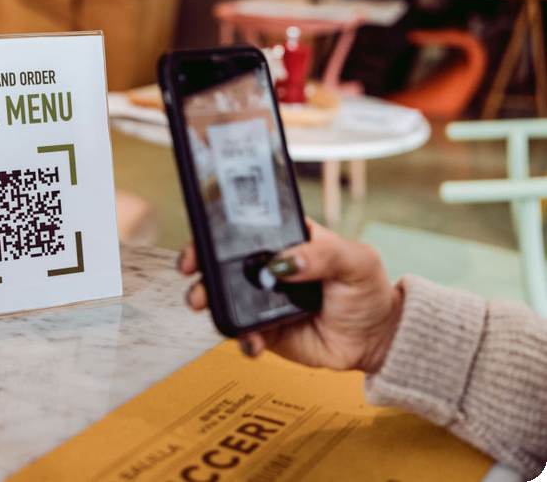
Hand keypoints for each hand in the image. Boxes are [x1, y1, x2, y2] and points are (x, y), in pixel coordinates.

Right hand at [178, 220, 402, 372]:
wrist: (376, 339)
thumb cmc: (367, 291)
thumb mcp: (355, 260)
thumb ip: (323, 255)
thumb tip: (285, 261)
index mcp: (287, 240)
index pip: (246, 229)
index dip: (219, 232)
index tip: (204, 238)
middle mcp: (268, 268)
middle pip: (223, 263)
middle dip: (201, 266)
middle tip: (194, 273)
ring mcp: (263, 300)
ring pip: (225, 298)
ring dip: (210, 301)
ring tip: (207, 306)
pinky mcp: (265, 330)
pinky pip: (243, 333)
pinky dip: (242, 338)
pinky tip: (253, 340)